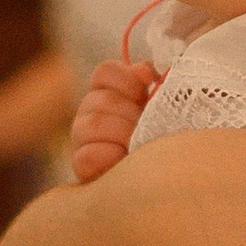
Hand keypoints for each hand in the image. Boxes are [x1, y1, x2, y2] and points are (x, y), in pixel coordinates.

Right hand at [69, 56, 160, 181]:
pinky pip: (85, 156)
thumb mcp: (164, 104)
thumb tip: (145, 70)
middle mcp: (90, 110)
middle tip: (146, 126)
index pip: (105, 72)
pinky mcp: (80, 164)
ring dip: (122, 133)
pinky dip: (108, 156)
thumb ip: (154, 82)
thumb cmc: (165, 135)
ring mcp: (81, 137)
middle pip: (101, 98)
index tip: (147, 88)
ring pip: (92, 123)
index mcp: (108, 91)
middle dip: (130, 112)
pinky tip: (123, 159)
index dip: (126, 77)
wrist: (160, 176)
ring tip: (138, 144)